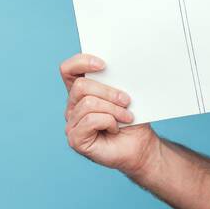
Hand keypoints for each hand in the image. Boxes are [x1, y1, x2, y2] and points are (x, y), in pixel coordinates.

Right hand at [60, 53, 158, 176]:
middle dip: (109, 92)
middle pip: (81, 86)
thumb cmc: (132, 121)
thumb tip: (116, 67)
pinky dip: (108, 122)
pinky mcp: (75, 139)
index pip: (68, 70)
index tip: (103, 64)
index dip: (81, 62)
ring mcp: (72, 123)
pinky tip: (114, 128)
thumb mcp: (125, 96)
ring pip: (88, 103)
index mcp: (82, 92)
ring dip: (113, 109)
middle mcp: (73, 106)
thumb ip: (115, 82)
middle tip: (127, 101)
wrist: (140, 146)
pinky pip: (90, 120)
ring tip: (126, 117)